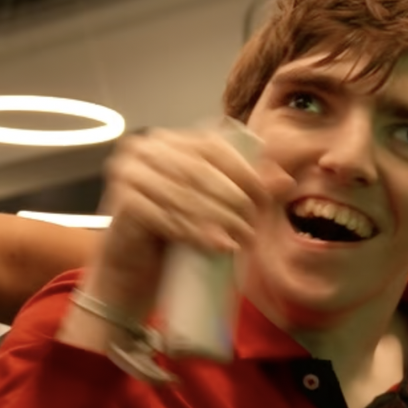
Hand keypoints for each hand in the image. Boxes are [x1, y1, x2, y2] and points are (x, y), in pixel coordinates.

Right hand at [94, 127, 290, 290]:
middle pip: (199, 171)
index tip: (266, 199)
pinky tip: (213, 246)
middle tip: (252, 228)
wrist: (134, 267)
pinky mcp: (121, 204)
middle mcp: (144, 150)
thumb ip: (247, 188)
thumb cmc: (174, 231)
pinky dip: (191, 232)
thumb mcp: (214, 205)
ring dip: (216, 220)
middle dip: (232, 201)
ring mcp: (128, 174)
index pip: (212, 147)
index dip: (243, 171)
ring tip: (239, 242)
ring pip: (183, 195)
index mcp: (168, 140)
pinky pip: (162, 216)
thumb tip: (286, 180)